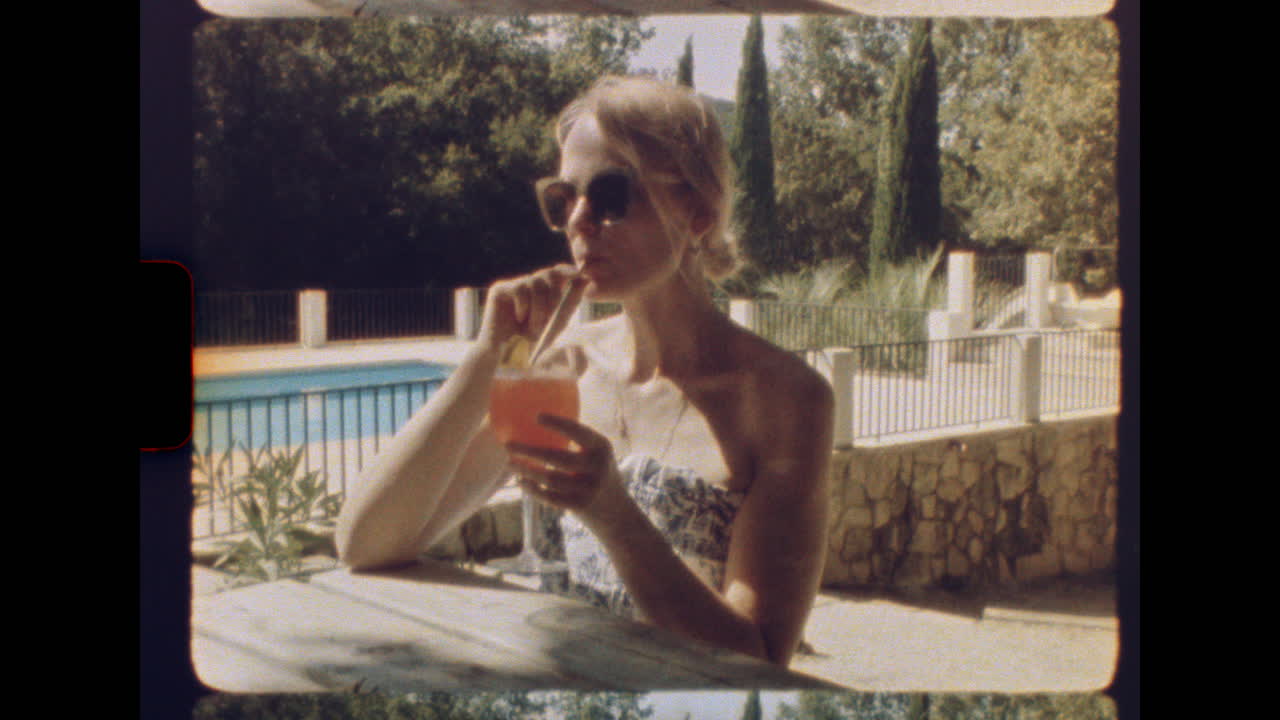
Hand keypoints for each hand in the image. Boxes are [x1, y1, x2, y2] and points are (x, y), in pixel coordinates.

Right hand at [477, 264, 583, 352]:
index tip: (579, 275)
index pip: (557, 271)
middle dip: (554, 296)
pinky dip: (523, 305)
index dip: (568, 270)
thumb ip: (571, 301)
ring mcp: (513, 285)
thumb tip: (585, 279)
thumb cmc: (534, 342)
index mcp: (543, 291)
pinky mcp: (499, 290)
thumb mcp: (557, 321)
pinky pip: (519, 288)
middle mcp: (528, 284)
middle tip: (552, 317)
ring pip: (534, 282)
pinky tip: (520, 319)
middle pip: (548, 274)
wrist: (508, 356)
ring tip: (534, 329)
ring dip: (539, 308)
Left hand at [503, 413, 626, 523]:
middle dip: (529, 451)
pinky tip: (521, 481)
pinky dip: (533, 489)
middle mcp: (598, 467)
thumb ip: (578, 441)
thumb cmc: (598, 473)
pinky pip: (550, 497)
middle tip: (508, 445)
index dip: (558, 423)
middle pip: (558, 457)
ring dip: (527, 471)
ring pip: (550, 478)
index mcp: (602, 447)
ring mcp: (589, 489)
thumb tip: (539, 420)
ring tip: (510, 463)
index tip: (536, 417)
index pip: (578, 432)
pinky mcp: (580, 506)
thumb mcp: (597, 454)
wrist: (617, 512)